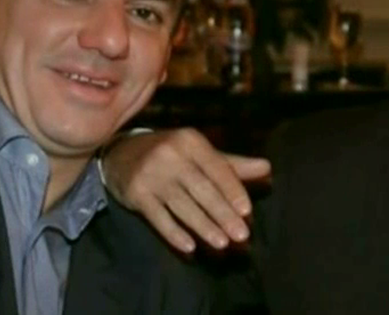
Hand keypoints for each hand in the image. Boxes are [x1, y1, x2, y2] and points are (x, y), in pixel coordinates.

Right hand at [101, 128, 270, 252]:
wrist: (121, 153)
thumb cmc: (171, 153)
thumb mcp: (200, 152)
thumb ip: (232, 164)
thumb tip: (267, 167)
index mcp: (190, 141)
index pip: (216, 168)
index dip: (232, 190)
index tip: (246, 211)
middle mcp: (170, 156)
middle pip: (202, 190)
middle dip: (223, 214)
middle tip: (241, 236)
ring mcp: (151, 176)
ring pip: (182, 206)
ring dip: (203, 227)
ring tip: (222, 243)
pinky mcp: (136, 194)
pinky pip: (158, 218)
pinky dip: (174, 233)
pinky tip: (190, 247)